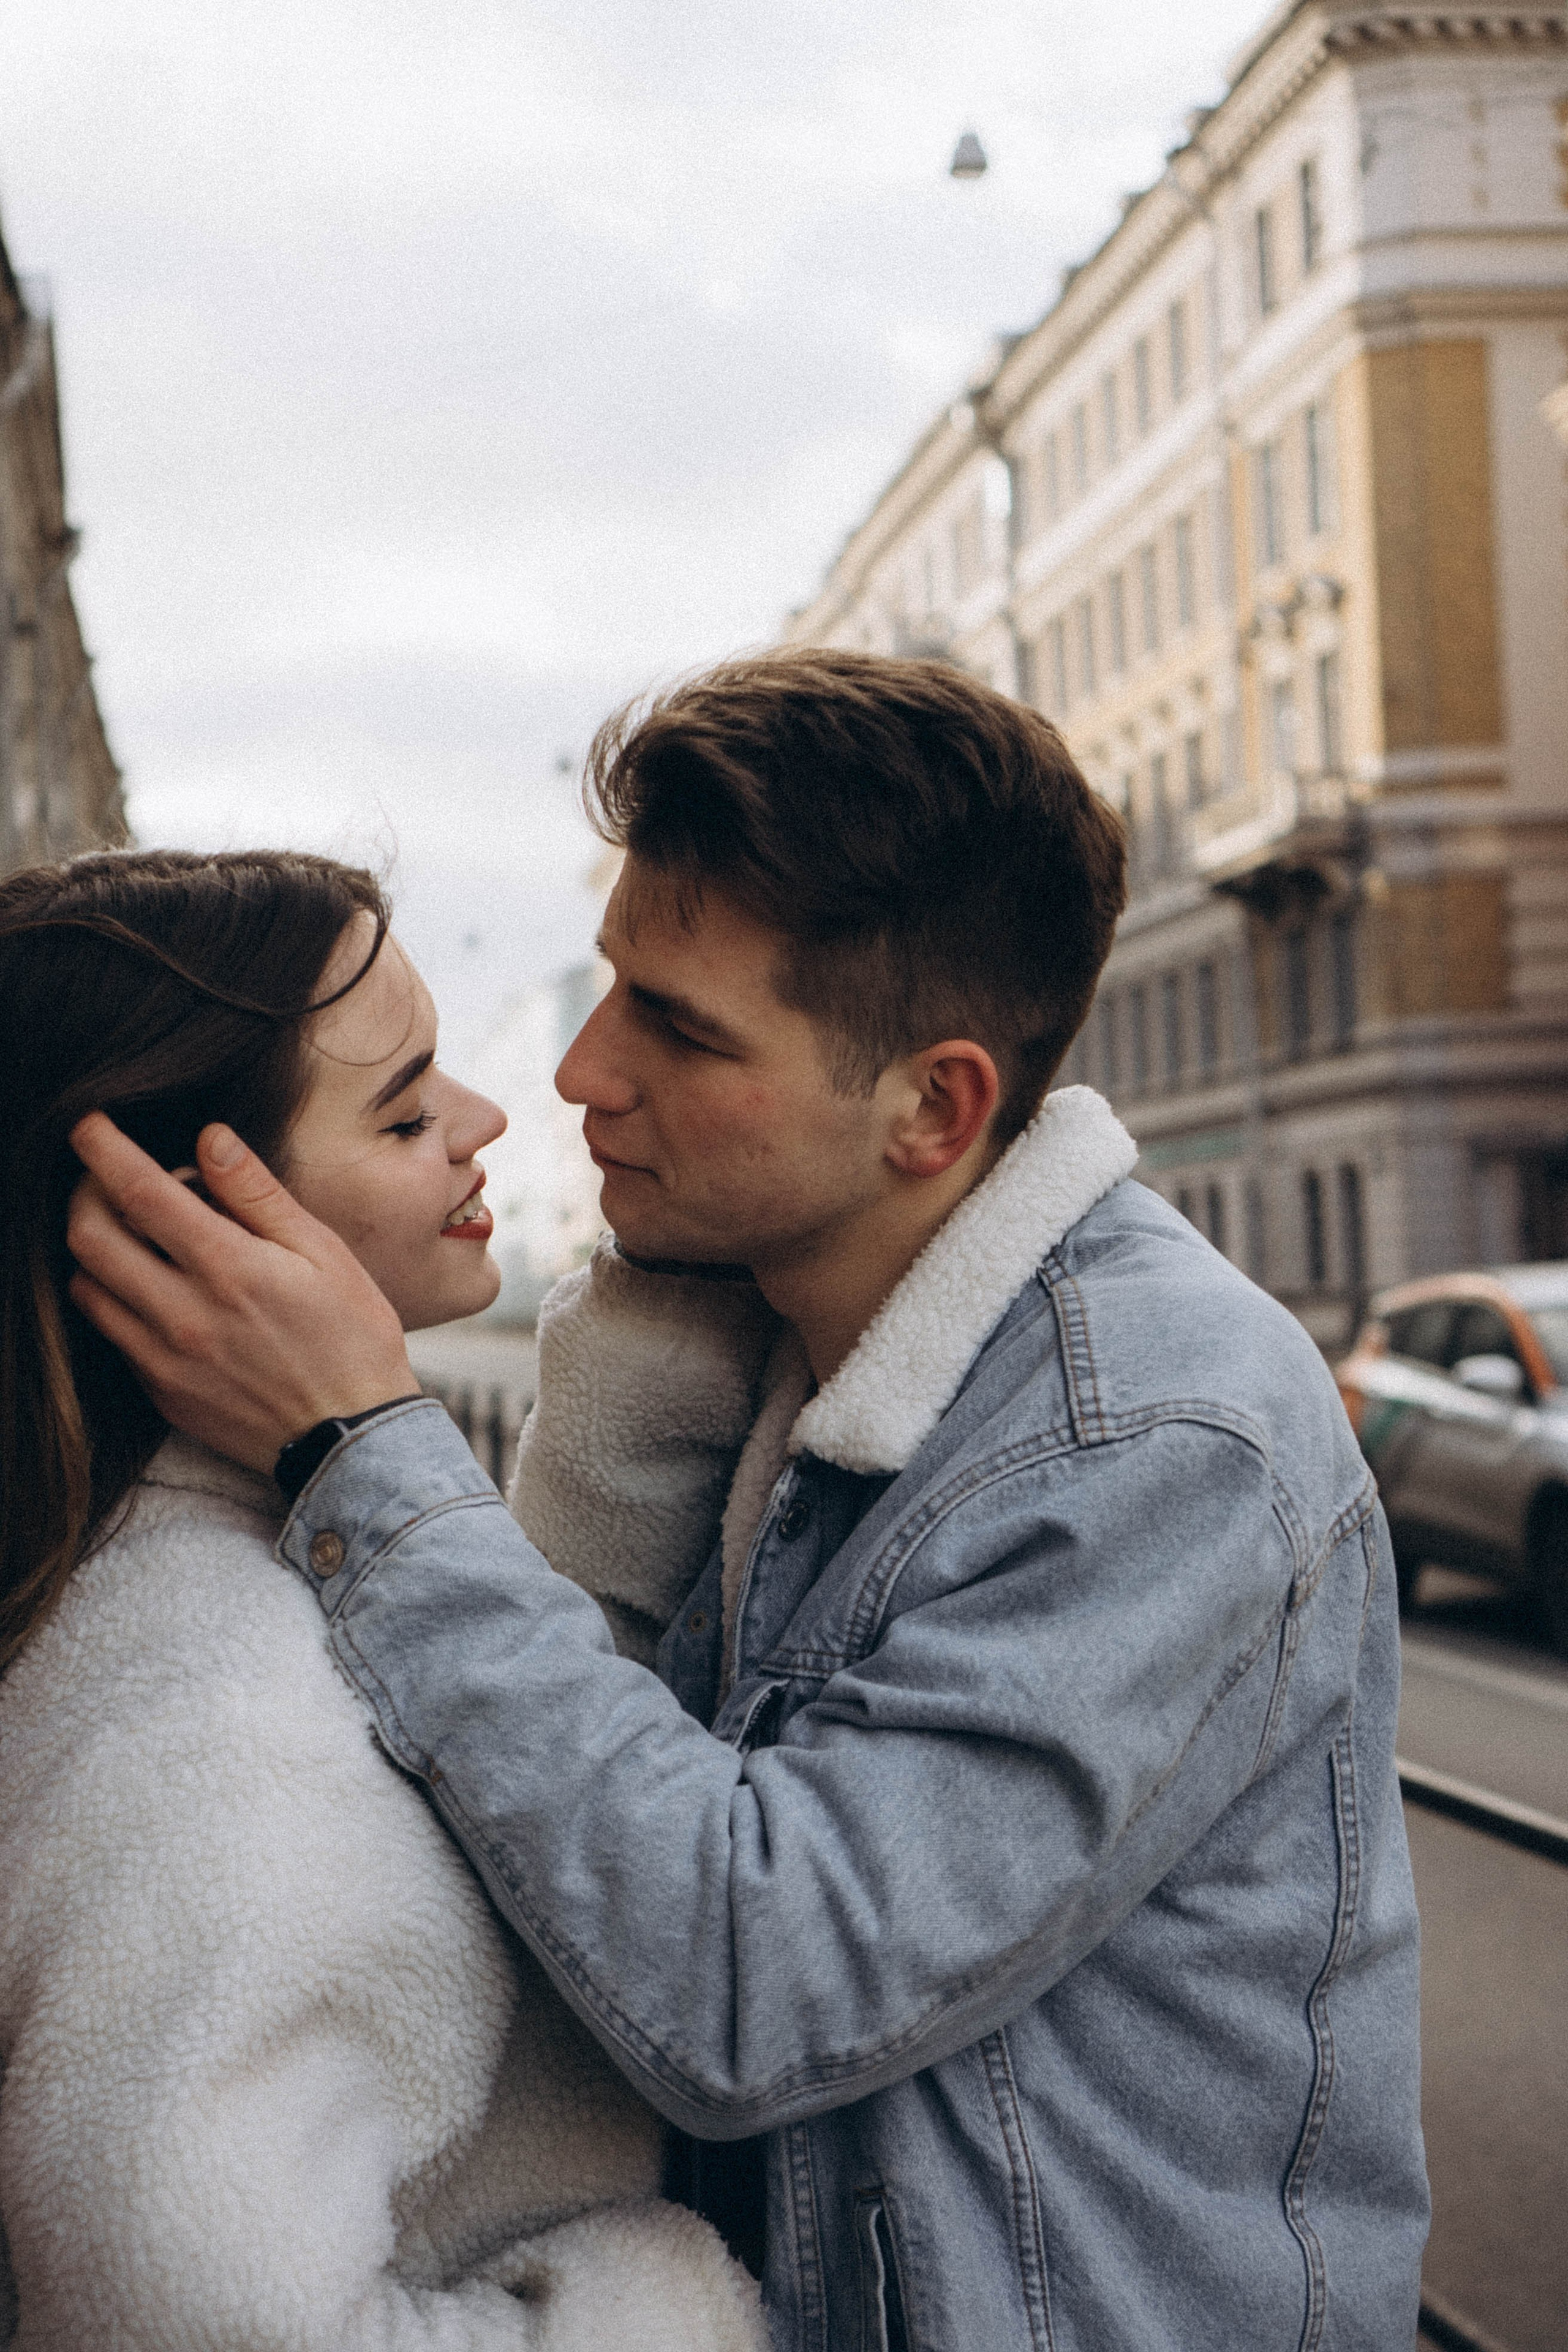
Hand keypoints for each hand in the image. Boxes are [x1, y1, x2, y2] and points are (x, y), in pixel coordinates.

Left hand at [68, 1114, 416, 1472]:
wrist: (353, 1440)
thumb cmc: (352, 1336)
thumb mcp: (323, 1253)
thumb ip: (258, 1195)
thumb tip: (209, 1139)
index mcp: (230, 1268)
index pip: (140, 1193)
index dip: (102, 1150)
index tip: (87, 1124)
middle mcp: (184, 1314)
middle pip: (89, 1237)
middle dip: (84, 1193)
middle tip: (106, 1178)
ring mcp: (165, 1359)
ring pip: (87, 1287)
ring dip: (95, 1248)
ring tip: (132, 1234)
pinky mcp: (160, 1393)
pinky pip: (111, 1334)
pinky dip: (115, 1298)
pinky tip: (151, 1288)